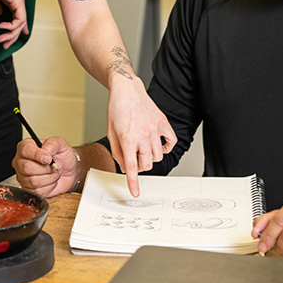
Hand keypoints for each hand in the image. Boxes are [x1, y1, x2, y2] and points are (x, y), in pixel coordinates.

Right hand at [0, 0, 27, 47]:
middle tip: (4, 45)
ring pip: (20, 23)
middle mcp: (18, 0)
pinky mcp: (18, 1)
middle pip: (20, 23)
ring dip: (10, 34)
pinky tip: (3, 27)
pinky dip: (12, 26)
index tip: (11, 38)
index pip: (18, 17)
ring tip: (1, 39)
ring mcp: (19, 0)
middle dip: (12, 36)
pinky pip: (20, 19)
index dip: (17, 29)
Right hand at [12, 136, 78, 197]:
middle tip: (55, 165)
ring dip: (50, 177)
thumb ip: (53, 144)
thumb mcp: (61, 144)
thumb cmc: (62, 156)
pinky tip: (51, 181)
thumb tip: (46, 150)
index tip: (49, 158)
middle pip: (27, 168)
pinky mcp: (29, 189)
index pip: (24, 150)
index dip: (37, 155)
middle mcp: (21, 162)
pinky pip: (37, 192)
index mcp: (26, 147)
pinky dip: (50, 186)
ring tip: (55, 172)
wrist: (68, 171)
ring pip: (33, 181)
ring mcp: (23, 177)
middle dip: (46, 168)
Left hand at [106, 76, 176, 196]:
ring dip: (150, 157)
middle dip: (140, 166)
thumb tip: (124, 167)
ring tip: (143, 149)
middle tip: (134, 159)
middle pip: (147, 164)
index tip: (135, 193)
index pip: (131, 167)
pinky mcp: (163, 123)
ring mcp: (155, 129)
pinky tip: (158, 144)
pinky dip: (166, 147)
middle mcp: (143, 135)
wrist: (126, 90)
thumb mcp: (111, 133)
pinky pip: (171, 142)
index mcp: (128, 139)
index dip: (133, 182)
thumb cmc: (116, 109)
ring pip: (158, 156)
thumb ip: (117, 152)